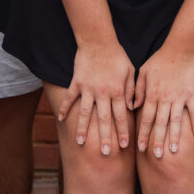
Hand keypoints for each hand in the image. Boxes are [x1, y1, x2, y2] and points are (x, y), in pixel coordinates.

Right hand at [58, 42, 134, 157]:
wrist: (98, 40)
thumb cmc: (117, 55)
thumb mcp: (130, 71)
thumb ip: (131, 91)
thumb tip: (133, 108)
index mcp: (117, 91)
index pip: (122, 116)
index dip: (124, 132)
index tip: (124, 146)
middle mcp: (103, 93)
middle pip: (104, 119)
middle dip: (105, 137)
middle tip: (105, 153)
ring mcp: (88, 88)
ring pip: (85, 113)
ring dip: (83, 129)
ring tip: (80, 143)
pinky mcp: (76, 82)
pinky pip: (70, 98)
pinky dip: (64, 108)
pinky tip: (60, 119)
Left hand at [131, 47, 193, 159]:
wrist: (181, 48)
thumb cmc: (160, 59)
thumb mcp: (143, 72)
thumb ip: (137, 89)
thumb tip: (133, 106)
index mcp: (152, 94)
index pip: (146, 118)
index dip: (143, 134)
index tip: (141, 148)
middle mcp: (165, 98)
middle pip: (160, 123)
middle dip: (157, 141)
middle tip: (156, 156)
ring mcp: (179, 97)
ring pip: (176, 121)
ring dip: (174, 137)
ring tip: (173, 151)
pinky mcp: (191, 94)